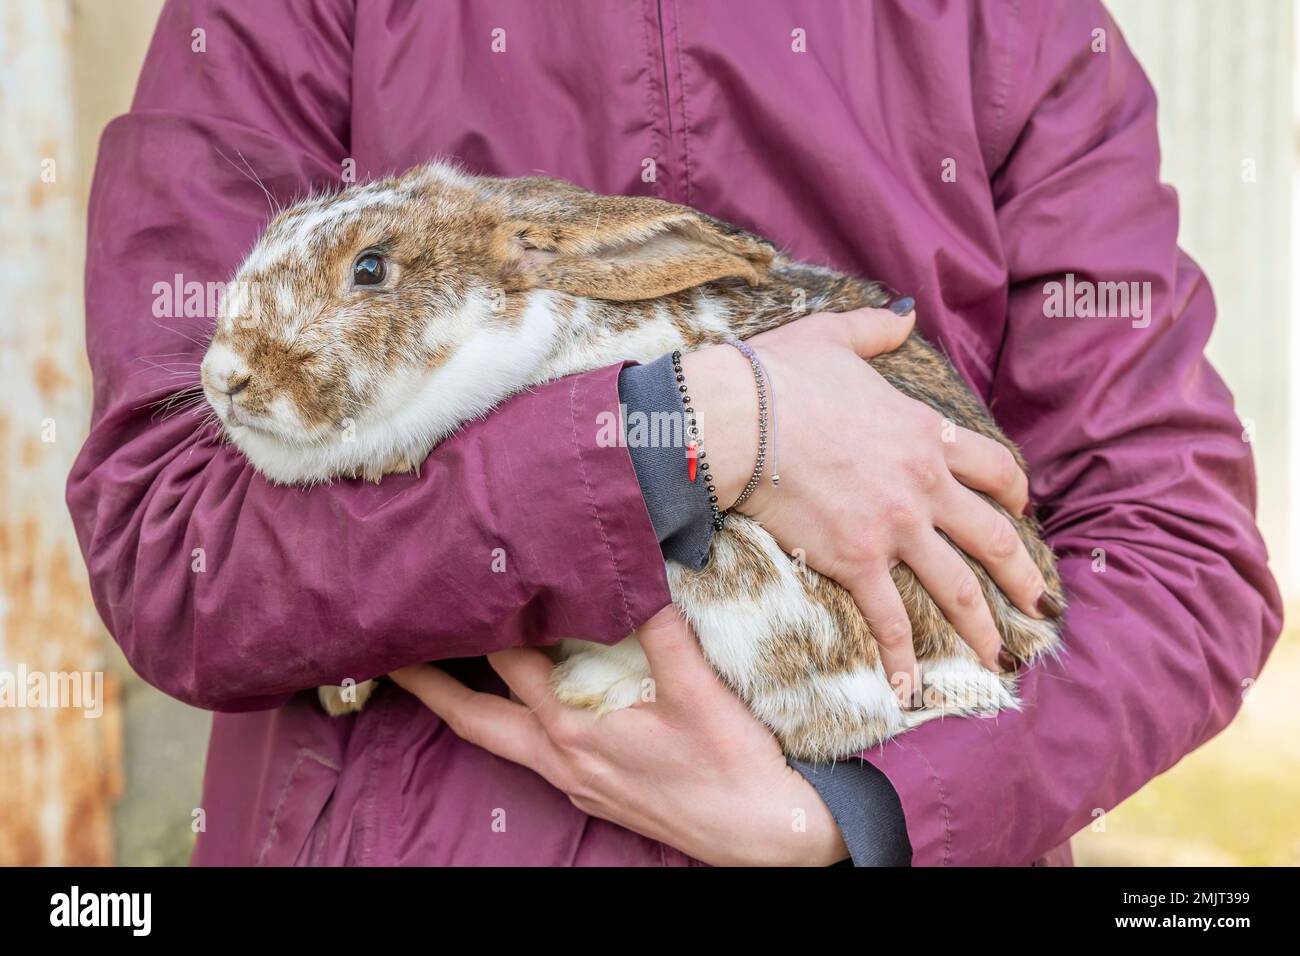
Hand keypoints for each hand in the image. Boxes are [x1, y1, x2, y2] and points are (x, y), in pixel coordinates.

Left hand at [390, 607, 849, 866]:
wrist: (765, 837)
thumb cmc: (733, 768)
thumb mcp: (699, 693)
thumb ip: (662, 631)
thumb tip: (637, 574)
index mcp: (575, 730)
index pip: (508, 665)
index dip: (476, 625)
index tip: (445, 590)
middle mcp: (562, 760)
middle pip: (475, 720)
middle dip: (429, 687)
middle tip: (389, 658)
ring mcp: (576, 783)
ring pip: (501, 742)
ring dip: (469, 708)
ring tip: (443, 678)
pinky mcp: (596, 794)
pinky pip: (534, 756)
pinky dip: (514, 726)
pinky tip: (527, 710)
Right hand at [680, 306, 1049, 696]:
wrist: (741, 417)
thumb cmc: (781, 375)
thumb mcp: (837, 335)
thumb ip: (878, 331)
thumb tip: (903, 319)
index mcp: (925, 434)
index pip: (994, 468)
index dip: (1015, 493)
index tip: (1023, 511)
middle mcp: (924, 485)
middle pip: (994, 537)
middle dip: (1023, 574)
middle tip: (1041, 603)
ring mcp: (895, 527)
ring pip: (958, 586)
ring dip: (985, 626)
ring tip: (1004, 658)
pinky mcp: (858, 561)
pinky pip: (891, 619)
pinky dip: (904, 658)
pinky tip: (912, 689)